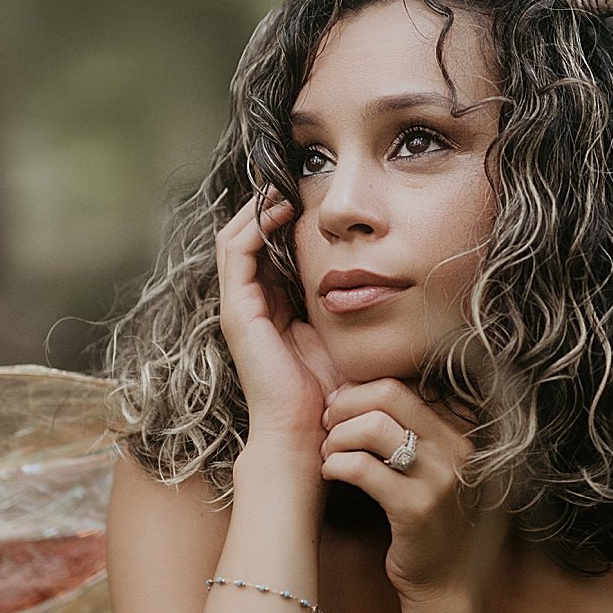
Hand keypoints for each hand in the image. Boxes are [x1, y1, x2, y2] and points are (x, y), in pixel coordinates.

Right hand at [216, 189, 343, 441]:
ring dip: (257, 209)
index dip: (282, 219)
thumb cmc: (330, 396)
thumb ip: (347, 306)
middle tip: (292, 177)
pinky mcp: (238, 312)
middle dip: (266, 205)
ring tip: (284, 185)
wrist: (307, 436)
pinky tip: (280, 210)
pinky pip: (237, 254)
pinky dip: (254, 227)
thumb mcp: (342, 336)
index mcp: (272, 310)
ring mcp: (239, 308)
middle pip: (246, 239)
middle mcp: (250, 305)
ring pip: (235, 239)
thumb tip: (378, 277)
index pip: (267, 250)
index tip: (309, 192)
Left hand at [319, 380, 505, 606]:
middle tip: (325, 427)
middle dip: (344, 406)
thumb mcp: (433, 472)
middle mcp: (454, 451)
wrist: (448, 586)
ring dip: (338, 437)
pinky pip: (364, 469)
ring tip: (327, 454)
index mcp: (456, 436)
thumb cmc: (430, 525)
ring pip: (374, 427)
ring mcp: (438, 480)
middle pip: (387, 396)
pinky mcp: (416, 510)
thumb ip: (412, 436)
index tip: (337, 411)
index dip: (358, 393)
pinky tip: (330, 474)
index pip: (398, 388)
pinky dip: (337, 465)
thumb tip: (358, 397)